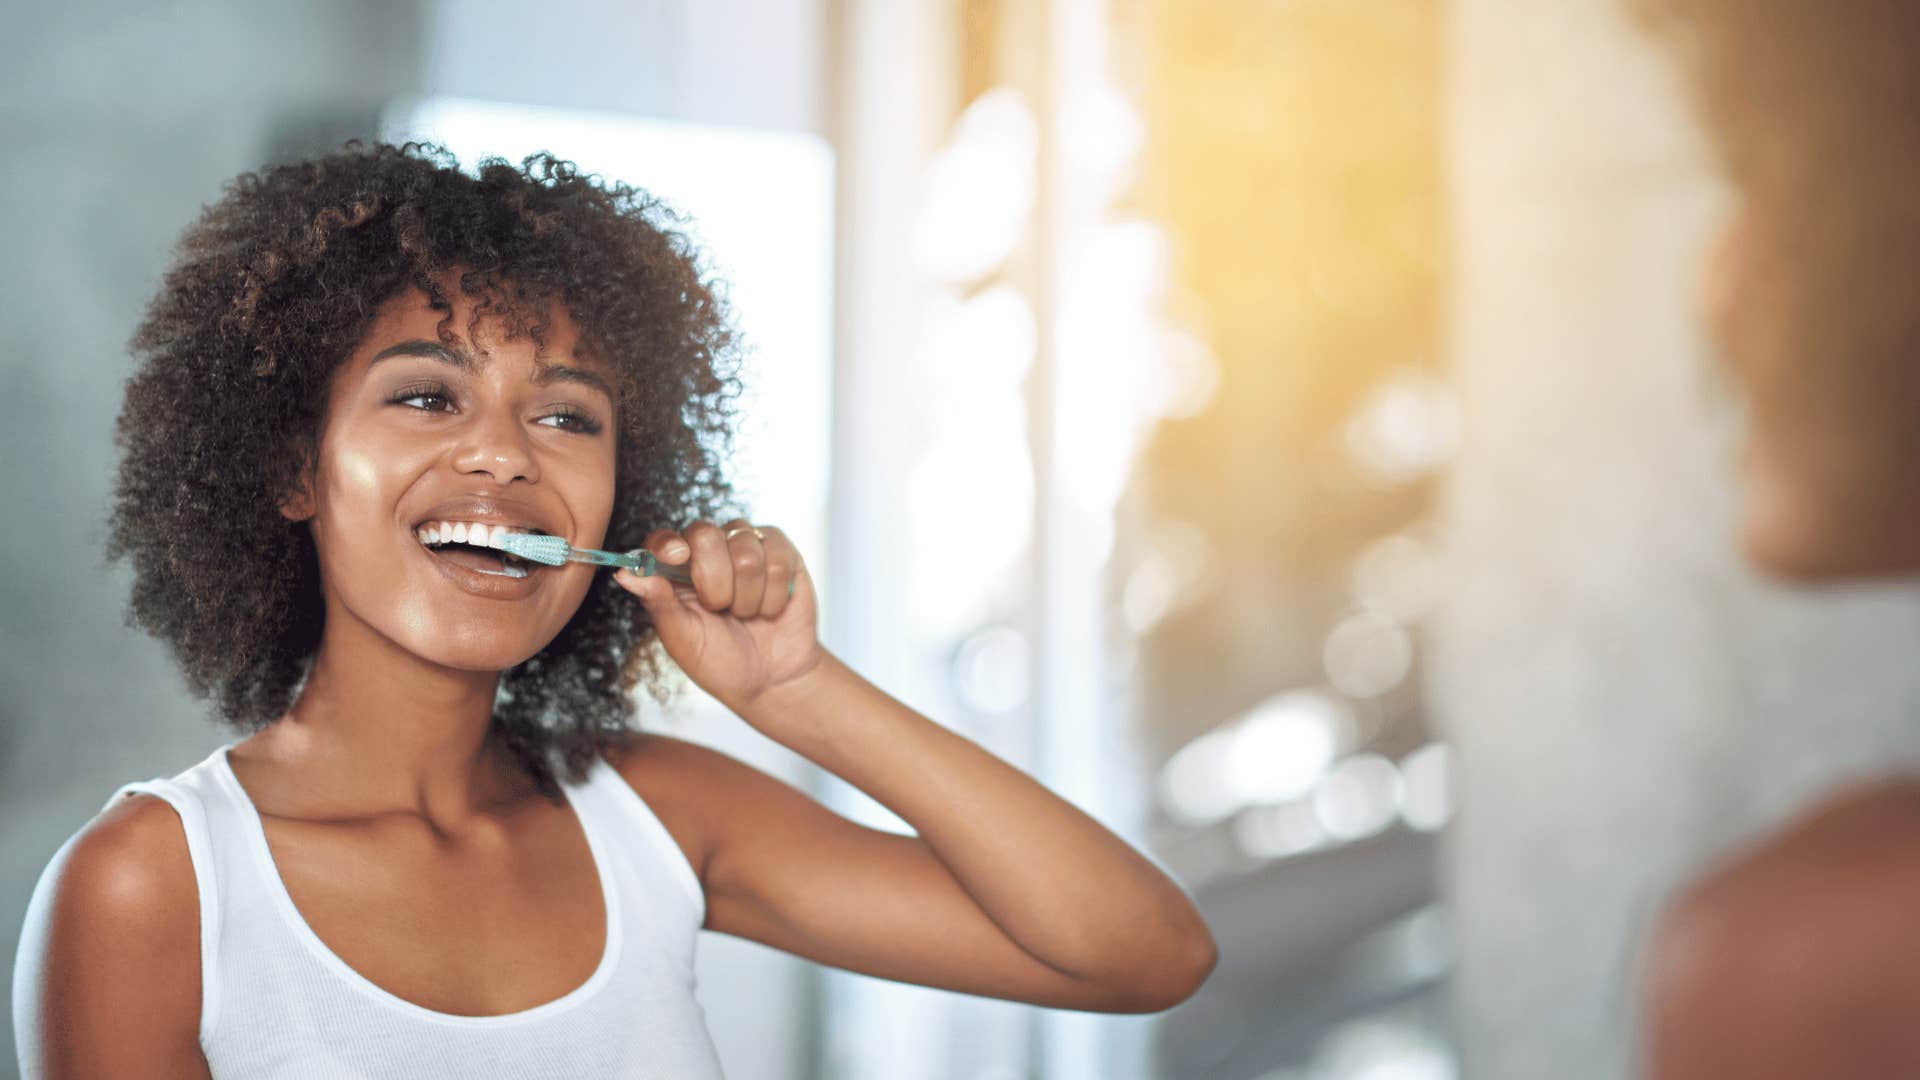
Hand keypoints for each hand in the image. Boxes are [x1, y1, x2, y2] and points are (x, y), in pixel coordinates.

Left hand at [612, 518, 823, 715]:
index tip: (678, 556)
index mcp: (676, 572)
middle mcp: (709, 553)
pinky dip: (774, 593)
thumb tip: (624, 574)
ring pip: (746, 548)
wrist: (772, 680)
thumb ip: (659, 604)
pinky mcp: (781, 553)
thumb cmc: (722, 663)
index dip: (668, 543)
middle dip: (715, 581)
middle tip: (720, 609)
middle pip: (705, 533)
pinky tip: (769, 608)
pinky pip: (778, 557)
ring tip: (746, 613)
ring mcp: (747, 548)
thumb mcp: (684, 640)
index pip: (663, 539)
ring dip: (748, 595)